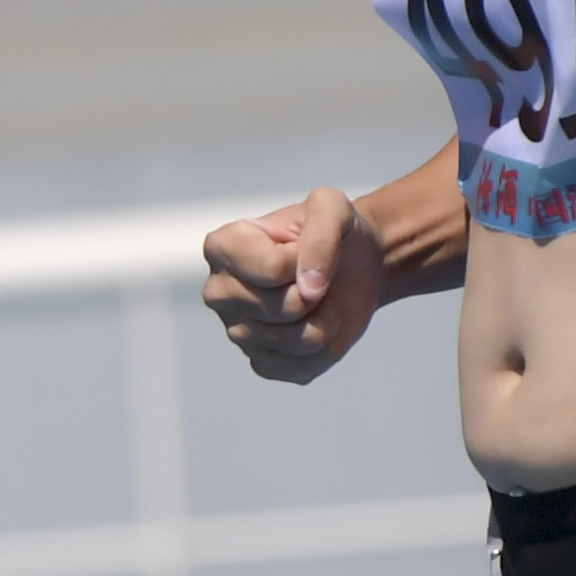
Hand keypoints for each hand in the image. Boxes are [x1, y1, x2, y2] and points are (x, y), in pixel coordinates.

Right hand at [203, 186, 389, 384]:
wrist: (355, 265)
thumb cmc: (334, 232)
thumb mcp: (333, 207)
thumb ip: (321, 233)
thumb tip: (309, 290)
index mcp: (222, 247)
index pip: (272, 269)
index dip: (306, 259)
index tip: (306, 248)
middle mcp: (219, 293)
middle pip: (283, 307)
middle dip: (317, 292)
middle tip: (316, 277)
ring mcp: (237, 332)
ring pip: (295, 340)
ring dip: (326, 318)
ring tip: (321, 299)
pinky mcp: (261, 363)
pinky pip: (301, 368)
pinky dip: (326, 347)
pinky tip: (318, 323)